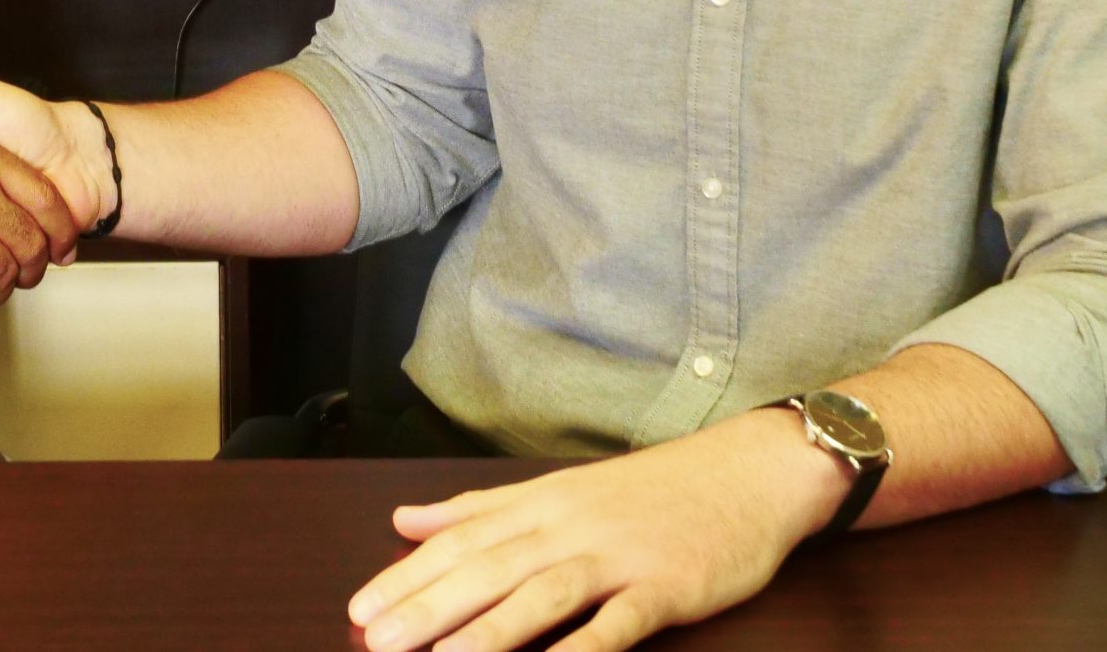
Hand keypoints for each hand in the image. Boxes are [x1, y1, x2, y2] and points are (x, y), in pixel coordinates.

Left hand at [345, 411, 845, 651]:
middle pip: (488, 569)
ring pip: (541, 595)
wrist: (747, 473)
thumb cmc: (652, 491)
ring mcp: (618, 557)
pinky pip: (617, 623)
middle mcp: (569, 527)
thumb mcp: (559, 490)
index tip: (359, 610)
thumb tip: (405, 519)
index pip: (460, 541)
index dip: (408, 577)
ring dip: (489, 632)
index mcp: (540, 504)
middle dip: (427, 608)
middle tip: (376, 641)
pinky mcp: (665, 587)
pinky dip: (584, 649)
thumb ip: (478, 508)